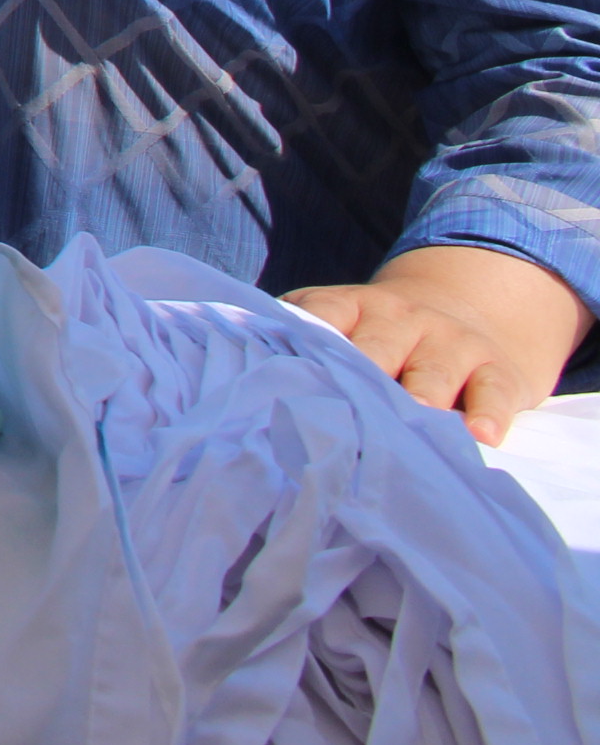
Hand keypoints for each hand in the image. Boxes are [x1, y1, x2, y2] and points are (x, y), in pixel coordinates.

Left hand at [286, 244, 592, 442]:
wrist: (467, 308)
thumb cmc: (381, 337)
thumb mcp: (344, 325)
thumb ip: (305, 350)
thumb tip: (247, 392)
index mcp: (349, 307)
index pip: (321, 318)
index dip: (307, 346)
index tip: (287, 379)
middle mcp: (399, 318)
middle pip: (376, 347)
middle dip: (363, 377)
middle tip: (348, 412)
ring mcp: (449, 341)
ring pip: (432, 371)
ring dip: (421, 397)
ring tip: (414, 421)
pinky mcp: (496, 369)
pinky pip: (492, 391)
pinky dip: (488, 414)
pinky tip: (481, 436)